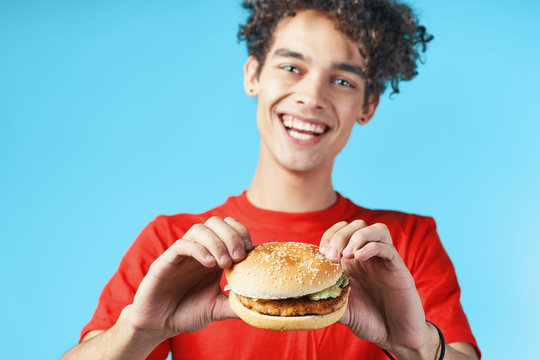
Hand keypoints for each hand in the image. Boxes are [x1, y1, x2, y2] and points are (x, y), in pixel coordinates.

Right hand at [126, 216, 251, 338]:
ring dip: (217, 242)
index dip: (242, 235)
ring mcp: (183, 253)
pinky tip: (209, 264)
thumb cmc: (187, 313)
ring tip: (224, 263)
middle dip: (232, 236)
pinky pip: (183, 244)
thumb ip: (235, 304)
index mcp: (214, 255)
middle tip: (238, 258)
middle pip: (217, 222)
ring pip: (200, 228)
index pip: (230, 228)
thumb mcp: (217, 309)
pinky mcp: (166, 261)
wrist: (159, 324)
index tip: (250, 252)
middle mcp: (200, 249)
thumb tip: (260, 305)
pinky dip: (199, 250)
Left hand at [319, 220, 433, 356]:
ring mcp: (384, 260)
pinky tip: (359, 258)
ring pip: (376, 229)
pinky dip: (371, 247)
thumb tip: (305, 294)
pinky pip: (388, 247)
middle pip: (356, 225)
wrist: (395, 336)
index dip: (329, 236)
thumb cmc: (369, 320)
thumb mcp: (341, 308)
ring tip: (347, 255)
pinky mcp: (398, 269)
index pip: (340, 231)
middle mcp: (369, 256)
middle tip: (332, 256)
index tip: (322, 254)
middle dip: (340, 235)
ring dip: (357, 236)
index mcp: (353, 260)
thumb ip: (326, 298)